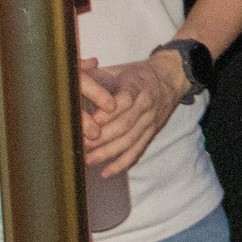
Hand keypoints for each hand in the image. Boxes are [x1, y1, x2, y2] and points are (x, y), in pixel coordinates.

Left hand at [78, 54, 184, 176]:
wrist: (170, 78)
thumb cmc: (138, 75)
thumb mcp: (120, 70)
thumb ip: (98, 75)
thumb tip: (72, 80)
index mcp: (137, 85)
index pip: (124, 100)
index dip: (107, 113)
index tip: (90, 121)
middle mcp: (145, 105)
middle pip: (125, 124)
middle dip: (102, 137)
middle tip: (82, 144)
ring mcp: (150, 121)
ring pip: (130, 140)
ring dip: (108, 152)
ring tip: (88, 159)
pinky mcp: (151, 133)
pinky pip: (137, 151)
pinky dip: (121, 163)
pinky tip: (106, 172)